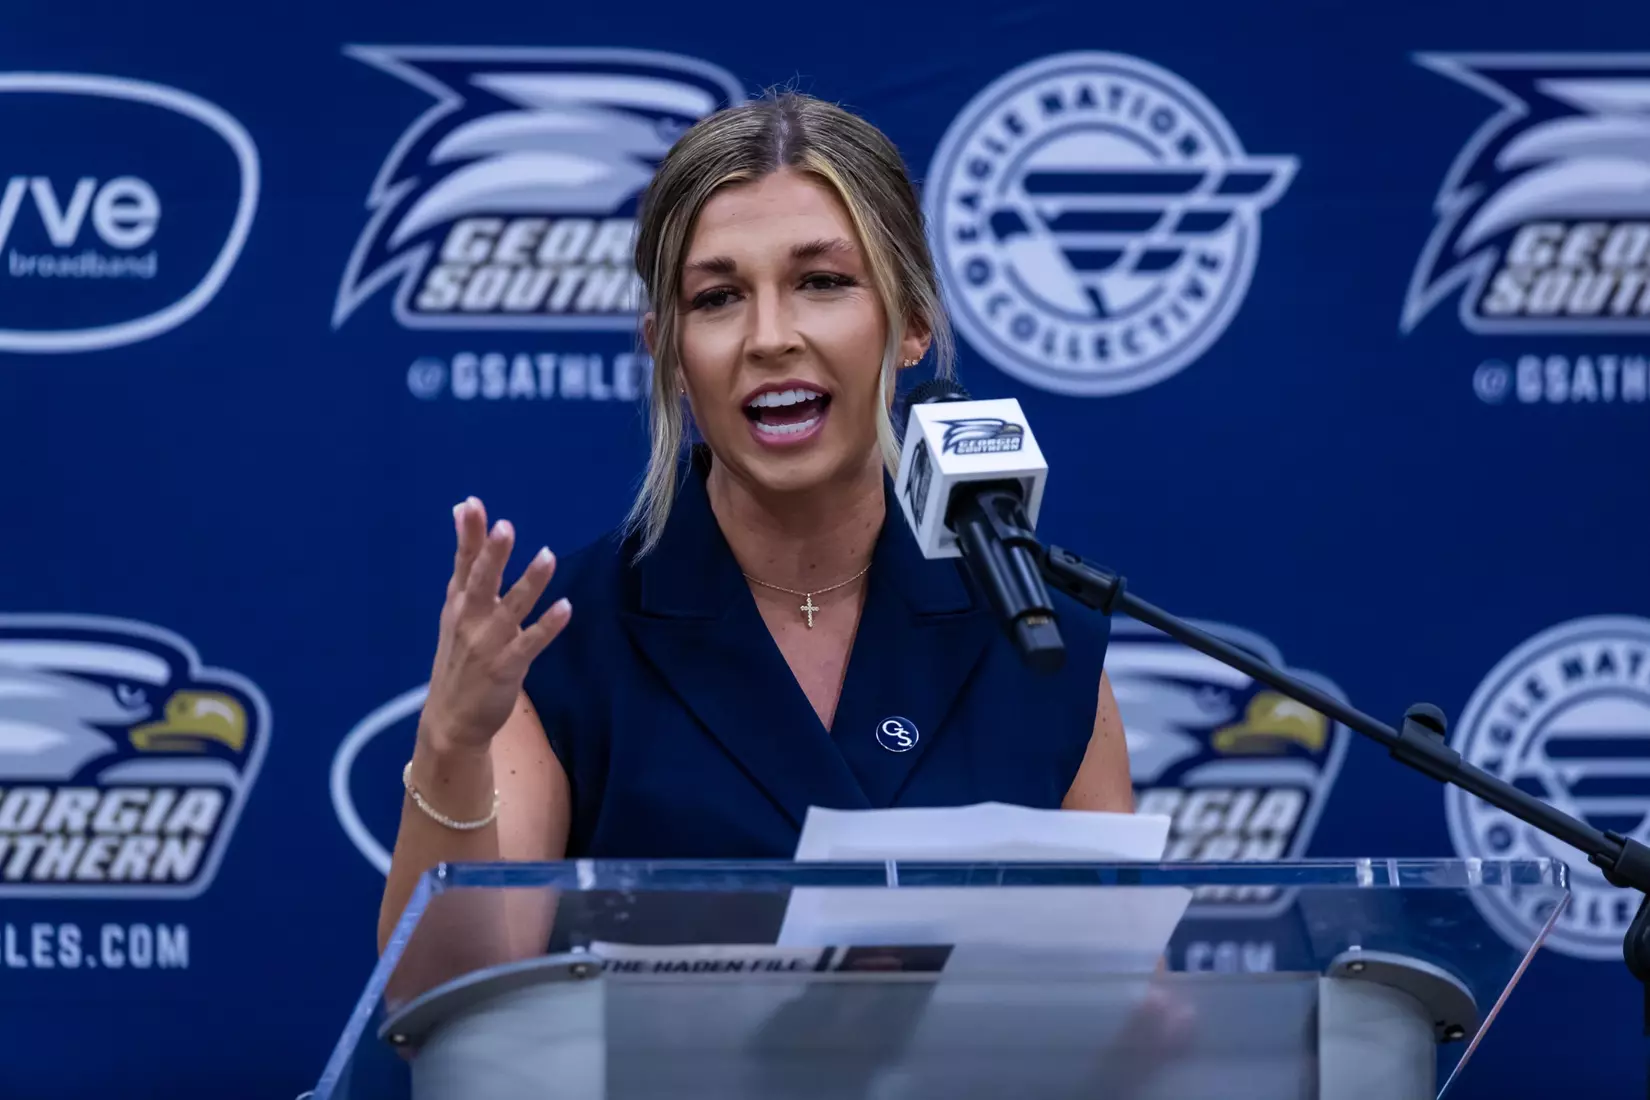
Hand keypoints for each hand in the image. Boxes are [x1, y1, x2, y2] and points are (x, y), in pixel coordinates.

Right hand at [420, 497, 570, 754]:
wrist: (450, 720)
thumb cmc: (458, 659)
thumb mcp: (455, 613)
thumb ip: (466, 570)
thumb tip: (462, 520)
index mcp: (458, 604)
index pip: (463, 564)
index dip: (469, 535)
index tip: (472, 504)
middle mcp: (469, 621)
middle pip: (480, 582)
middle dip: (492, 555)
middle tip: (504, 527)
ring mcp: (487, 644)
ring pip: (510, 609)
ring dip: (528, 583)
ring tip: (547, 555)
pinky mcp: (506, 667)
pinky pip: (529, 643)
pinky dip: (547, 626)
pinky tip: (565, 607)